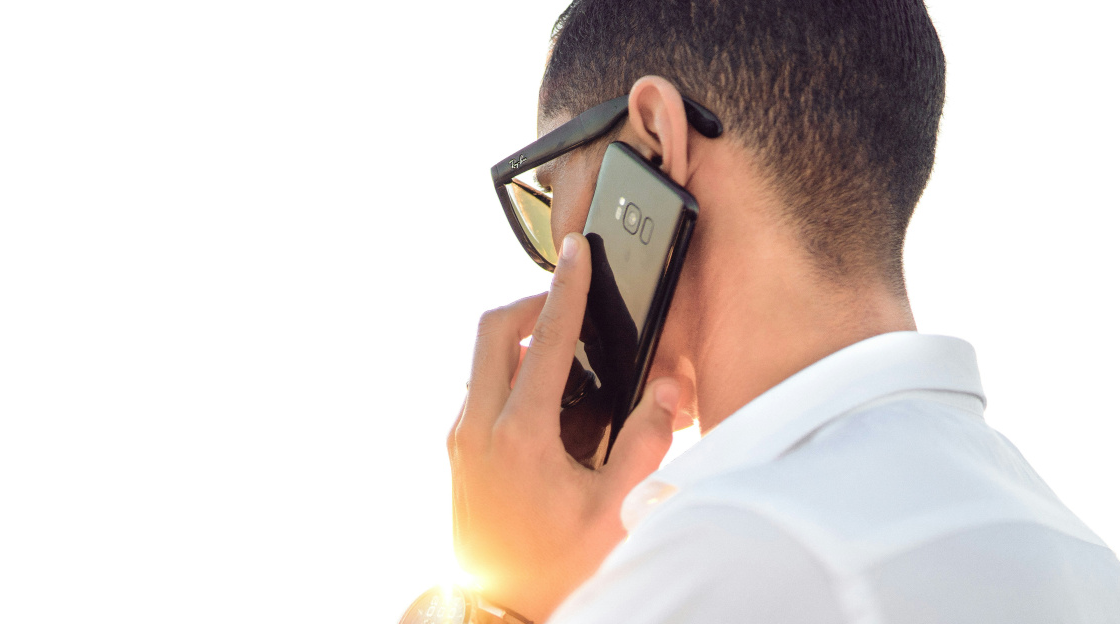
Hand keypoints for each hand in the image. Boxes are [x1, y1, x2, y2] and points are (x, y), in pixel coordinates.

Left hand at [448, 233, 680, 622]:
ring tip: (562, 351)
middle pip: (492, 331)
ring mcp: (461, 440)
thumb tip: (663, 388)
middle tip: (567, 304)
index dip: (567, 289)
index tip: (577, 253)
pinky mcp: (456, 452)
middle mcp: (478, 429)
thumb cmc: (556, 567)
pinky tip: (544, 396)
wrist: (502, 608)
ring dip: (517, 339)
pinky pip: (479, 388)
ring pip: (480, 359)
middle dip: (530, 304)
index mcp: (519, 436)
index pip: (545, 340)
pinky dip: (507, 371)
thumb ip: (646, 443)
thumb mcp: (615, 511)